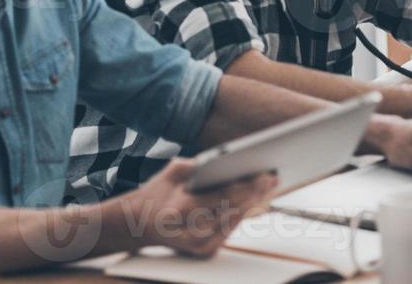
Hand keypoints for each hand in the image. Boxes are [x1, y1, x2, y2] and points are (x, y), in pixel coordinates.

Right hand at [123, 159, 277, 257]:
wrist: (137, 224)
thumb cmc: (156, 193)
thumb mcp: (173, 171)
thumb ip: (200, 164)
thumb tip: (228, 159)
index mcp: (182, 209)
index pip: (223, 196)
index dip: (248, 185)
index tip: (264, 174)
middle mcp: (193, 231)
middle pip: (234, 210)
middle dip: (257, 193)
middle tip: (273, 178)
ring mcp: (199, 245)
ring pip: (235, 221)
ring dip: (254, 204)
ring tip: (269, 187)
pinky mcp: (204, 251)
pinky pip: (229, 230)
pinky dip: (242, 215)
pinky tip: (255, 202)